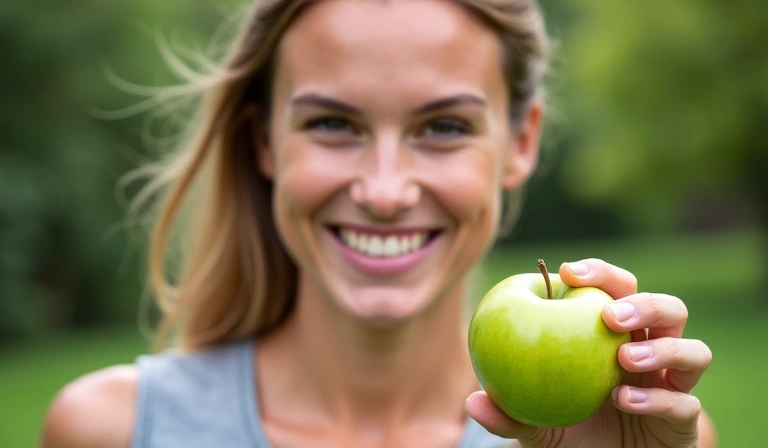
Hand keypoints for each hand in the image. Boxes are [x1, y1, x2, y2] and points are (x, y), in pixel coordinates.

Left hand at [465, 258, 713, 447]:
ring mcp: (673, 384)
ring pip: (693, 349)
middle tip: (608, 314)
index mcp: (614, 336)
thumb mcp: (534, 426)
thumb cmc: (568, 434)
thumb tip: (472, 400)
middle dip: (641, 301)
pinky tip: (625, 399)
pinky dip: (658, 399)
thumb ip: (508, 414)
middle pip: (667, 306)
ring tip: (624, 358)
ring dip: (662, 348)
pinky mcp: (685, 420)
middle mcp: (650, 351)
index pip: (616, 289)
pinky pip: (686, 404)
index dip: (598, 272)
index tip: (567, 272)